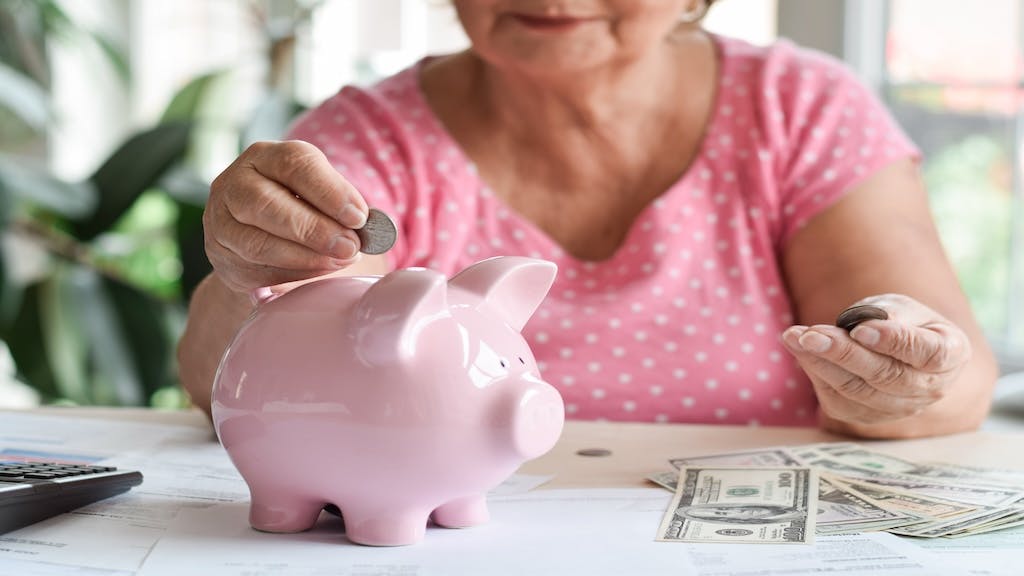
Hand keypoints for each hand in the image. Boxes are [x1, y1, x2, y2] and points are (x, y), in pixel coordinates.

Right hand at [204, 140, 367, 293]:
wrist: (258, 232)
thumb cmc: (300, 206)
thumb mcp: (320, 192)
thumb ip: (341, 203)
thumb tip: (372, 226)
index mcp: (264, 157)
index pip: (294, 164)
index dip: (329, 192)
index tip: (359, 217)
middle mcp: (234, 183)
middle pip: (266, 204)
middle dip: (314, 230)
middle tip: (351, 247)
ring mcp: (220, 221)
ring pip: (257, 243)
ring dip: (306, 257)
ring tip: (340, 260)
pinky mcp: (221, 257)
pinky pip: (255, 270)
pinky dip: (292, 274)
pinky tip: (318, 271)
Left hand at [782, 294, 971, 424]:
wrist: (900, 351)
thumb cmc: (905, 322)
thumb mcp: (904, 307)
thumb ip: (891, 313)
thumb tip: (865, 325)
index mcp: (951, 354)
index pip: (928, 353)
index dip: (894, 342)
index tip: (861, 329)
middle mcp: (930, 388)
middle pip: (885, 375)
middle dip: (843, 353)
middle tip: (809, 334)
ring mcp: (900, 408)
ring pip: (857, 390)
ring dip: (821, 363)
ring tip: (794, 337)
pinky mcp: (868, 416)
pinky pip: (838, 400)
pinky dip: (816, 374)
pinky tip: (800, 351)